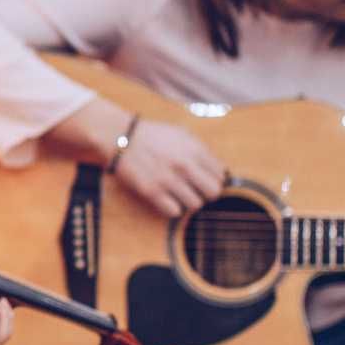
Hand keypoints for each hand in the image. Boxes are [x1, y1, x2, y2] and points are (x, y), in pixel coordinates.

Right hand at [112, 121, 226, 218]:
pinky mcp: (152, 191)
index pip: (220, 175)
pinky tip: (167, 199)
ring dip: (189, 201)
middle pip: (213, 192)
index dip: (214, 179)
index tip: (205, 180)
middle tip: (196, 190)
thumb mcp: (182, 134)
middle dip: (206, 193)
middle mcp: (184, 165)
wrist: (123, 137)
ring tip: (180, 193)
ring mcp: (169, 179)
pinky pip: (175, 211)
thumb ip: (201, 150)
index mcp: (194, 150)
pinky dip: (173, 207)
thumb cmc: (153, 135)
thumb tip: (219, 169)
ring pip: (195, 204)